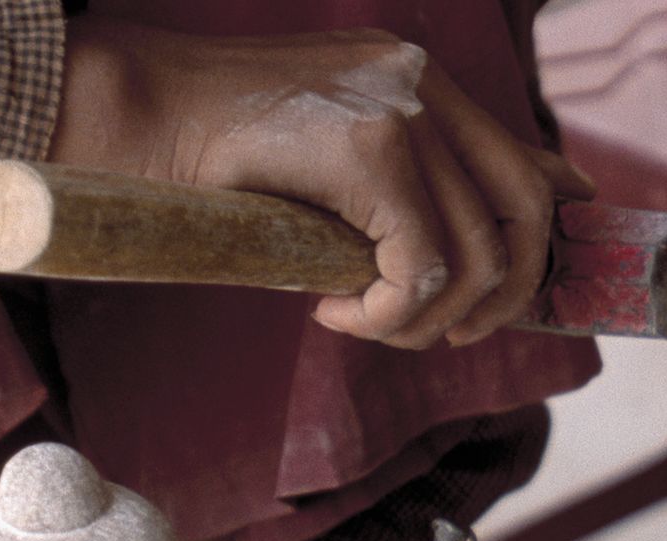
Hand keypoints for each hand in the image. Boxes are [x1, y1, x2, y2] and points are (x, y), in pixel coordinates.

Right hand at [48, 17, 595, 347]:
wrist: (132, 111)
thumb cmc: (197, 151)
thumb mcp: (307, 163)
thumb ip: (369, 192)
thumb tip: (422, 265)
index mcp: (414, 78)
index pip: (522, 162)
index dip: (534, 243)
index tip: (501, 302)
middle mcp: (423, 82)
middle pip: (524, 208)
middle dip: (500, 298)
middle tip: (442, 336)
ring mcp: (401, 108)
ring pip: (475, 251)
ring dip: (425, 319)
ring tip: (360, 323)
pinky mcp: (368, 148)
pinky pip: (419, 266)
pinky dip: (386, 315)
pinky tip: (333, 313)